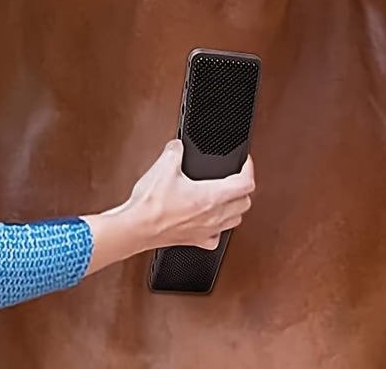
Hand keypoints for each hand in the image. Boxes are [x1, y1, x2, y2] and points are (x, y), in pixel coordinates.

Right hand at [81, 140, 254, 275]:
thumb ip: (175, 150)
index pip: (245, 183)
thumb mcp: (164, 165)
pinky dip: (219, 227)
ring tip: (227, 196)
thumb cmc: (151, 204)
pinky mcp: (195, 241)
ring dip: (235, 207)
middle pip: (245, 203)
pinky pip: (217, 236)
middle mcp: (214, 216)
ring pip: (235, 220)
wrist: (136, 228)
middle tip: (236, 176)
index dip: (249, 168)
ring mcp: (206, 230)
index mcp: (211, 196)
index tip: (244, 162)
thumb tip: (178, 146)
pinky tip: (210, 220)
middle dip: (244, 188)